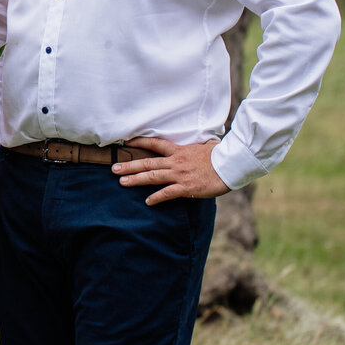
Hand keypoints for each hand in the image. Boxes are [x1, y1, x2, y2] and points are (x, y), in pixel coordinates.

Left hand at [114, 136, 229, 204]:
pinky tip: (147, 202)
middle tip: (114, 169)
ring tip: (122, 182)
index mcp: (179, 150)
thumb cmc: (219, 156)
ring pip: (153, 177)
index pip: (155, 144)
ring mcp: (179, 175)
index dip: (139, 142)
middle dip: (129, 165)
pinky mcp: (186, 188)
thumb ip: (195, 146)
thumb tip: (200, 143)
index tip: (126, 143)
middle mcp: (175, 161)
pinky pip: (167, 193)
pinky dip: (156, 198)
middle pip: (147, 163)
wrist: (230, 165)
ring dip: (136, 179)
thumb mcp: (205, 146)